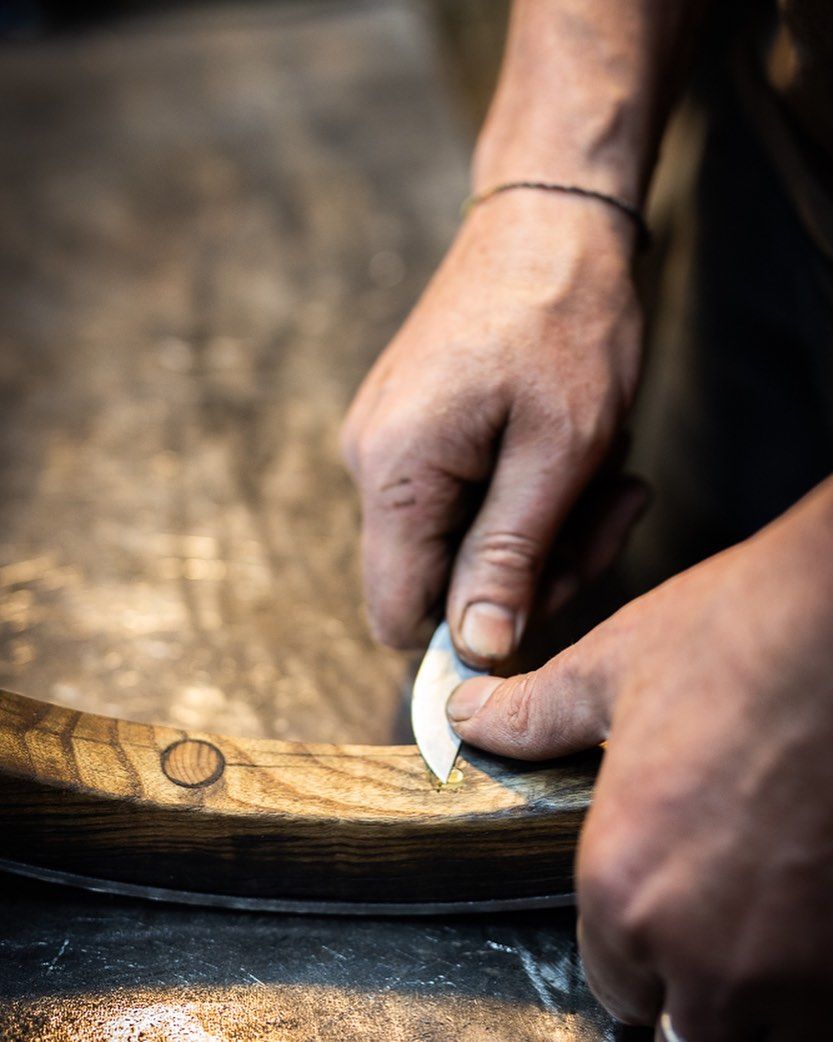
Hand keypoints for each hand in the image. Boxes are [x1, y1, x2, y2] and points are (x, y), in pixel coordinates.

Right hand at [341, 190, 640, 663]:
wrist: (547, 218)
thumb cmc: (564, 320)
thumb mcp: (558, 451)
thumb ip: (510, 556)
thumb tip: (478, 647)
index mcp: (394, 473)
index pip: (399, 616)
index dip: (472, 630)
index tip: (550, 592)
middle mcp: (372, 463)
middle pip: (439, 583)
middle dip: (535, 567)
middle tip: (609, 509)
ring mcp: (390, 443)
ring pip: (461, 542)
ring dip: (541, 526)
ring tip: (599, 467)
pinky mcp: (415, 429)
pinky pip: (463, 498)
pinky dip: (523, 493)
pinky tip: (567, 448)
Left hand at [448, 479, 832, 1039]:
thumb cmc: (734, 639)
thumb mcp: (609, 670)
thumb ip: (529, 717)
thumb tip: (465, 717)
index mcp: (623, 884)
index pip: (611, 983)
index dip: (622, 950)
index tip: (643, 921)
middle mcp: (704, 948)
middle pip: (687, 1024)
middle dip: (687, 981)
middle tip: (703, 916)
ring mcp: (795, 961)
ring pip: (765, 1028)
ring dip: (757, 993)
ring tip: (756, 918)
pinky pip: (826, 1001)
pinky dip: (812, 973)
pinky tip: (805, 910)